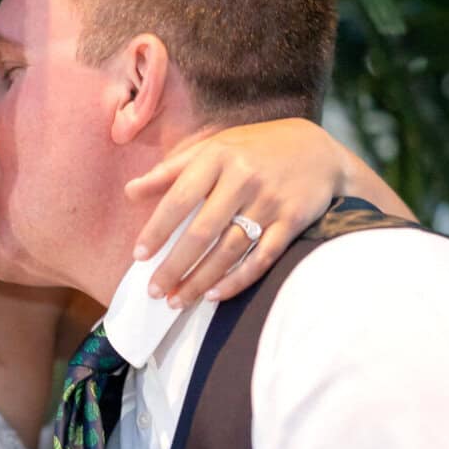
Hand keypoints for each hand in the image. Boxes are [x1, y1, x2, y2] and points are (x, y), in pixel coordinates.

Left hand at [124, 118, 411, 306]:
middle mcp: (243, 178)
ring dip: (201, 280)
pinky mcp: (292, 221)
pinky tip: (214, 295)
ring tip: (177, 300)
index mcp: (218, 157)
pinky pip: (261, 258)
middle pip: (202, 231)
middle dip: (175, 265)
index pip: (179, 198)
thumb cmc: (254, 150)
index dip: (157, 229)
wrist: (318, 150)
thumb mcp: (213, 147)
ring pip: (229, 250)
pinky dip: (237, 280)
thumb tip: (130, 192)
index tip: (139, 255)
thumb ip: (171, 170)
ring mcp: (270, 201)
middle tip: (155, 291)